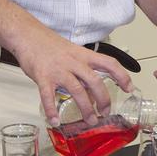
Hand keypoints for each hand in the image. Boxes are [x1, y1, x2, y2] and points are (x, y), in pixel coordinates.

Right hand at [13, 29, 133, 126]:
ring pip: (77, 91)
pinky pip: (48, 96)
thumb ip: (82, 70)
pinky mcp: (43, 77)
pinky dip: (52, 110)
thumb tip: (92, 92)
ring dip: (86, 108)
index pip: (109, 63)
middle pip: (95, 81)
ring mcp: (58, 70)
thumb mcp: (72, 53)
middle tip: (105, 112)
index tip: (129, 88)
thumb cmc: (49, 45)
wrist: (27, 35)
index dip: (122, 76)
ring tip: (90, 120)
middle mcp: (73, 62)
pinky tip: (55, 121)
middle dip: (104, 100)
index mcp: (83, 55)